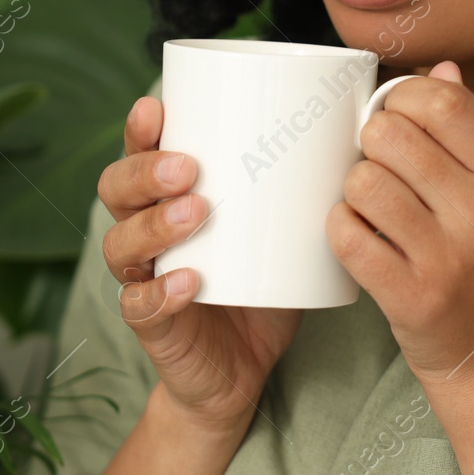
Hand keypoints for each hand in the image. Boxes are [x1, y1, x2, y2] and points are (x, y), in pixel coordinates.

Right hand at [97, 96, 302, 434]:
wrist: (241, 370)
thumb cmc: (261, 283)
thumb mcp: (281, 229)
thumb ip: (303, 187)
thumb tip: (356, 131)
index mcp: (165, 198)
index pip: (138, 153)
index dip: (139, 129)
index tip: (158, 104)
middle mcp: (144, 233)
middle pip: (117, 190)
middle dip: (145, 172)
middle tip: (188, 166)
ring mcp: (142, 278)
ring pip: (121, 244)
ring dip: (155, 225)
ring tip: (196, 213)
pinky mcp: (153, 326)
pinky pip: (140, 306)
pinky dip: (161, 292)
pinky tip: (187, 280)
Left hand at [327, 62, 473, 386]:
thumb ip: (471, 129)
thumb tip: (441, 68)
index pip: (444, 101)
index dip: (402, 96)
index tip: (394, 115)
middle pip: (391, 135)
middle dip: (369, 143)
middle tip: (378, 166)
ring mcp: (448, 256)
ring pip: (363, 182)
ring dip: (353, 189)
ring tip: (370, 205)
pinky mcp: (412, 296)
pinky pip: (348, 235)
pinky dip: (340, 229)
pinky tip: (357, 234)